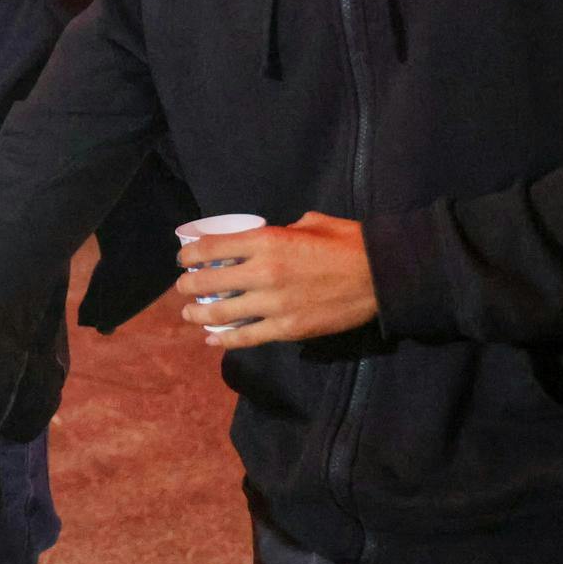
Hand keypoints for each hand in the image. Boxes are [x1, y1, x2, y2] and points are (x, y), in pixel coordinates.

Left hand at [175, 211, 378, 348]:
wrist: (380, 275)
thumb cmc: (347, 243)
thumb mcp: (309, 224)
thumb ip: (279, 232)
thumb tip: (263, 240)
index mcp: (267, 240)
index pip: (212, 247)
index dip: (190, 254)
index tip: (183, 259)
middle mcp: (263, 271)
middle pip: (209, 281)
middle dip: (189, 285)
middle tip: (183, 287)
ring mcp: (273, 304)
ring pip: (221, 313)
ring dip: (198, 313)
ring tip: (189, 313)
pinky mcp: (287, 329)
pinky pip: (246, 337)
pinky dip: (224, 339)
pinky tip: (212, 339)